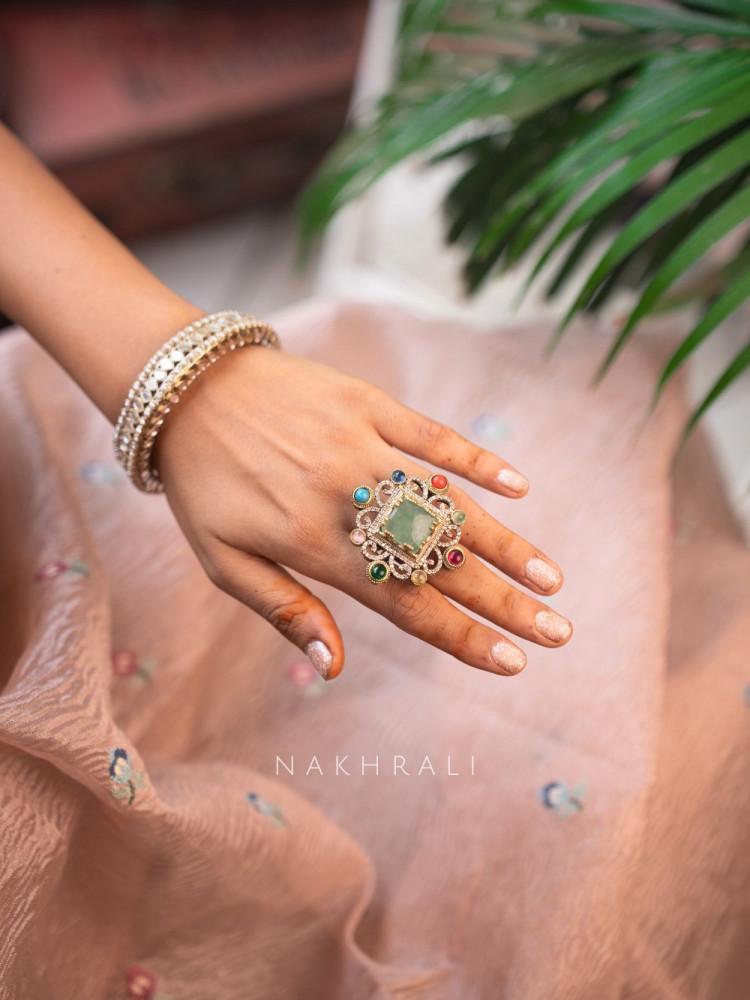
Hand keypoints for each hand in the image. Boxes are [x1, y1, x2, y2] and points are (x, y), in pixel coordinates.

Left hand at [156, 346, 572, 679]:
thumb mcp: (222, 561)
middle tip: (558, 630)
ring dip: (505, 542)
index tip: (512, 662)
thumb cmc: (202, 484)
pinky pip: (432, 434)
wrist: (186, 388)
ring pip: (448, 503)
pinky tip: (518, 486)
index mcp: (313, 545)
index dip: (461, 636)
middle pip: (441, 562)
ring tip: (551, 577)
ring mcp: (363, 448)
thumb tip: (334, 666)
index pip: (405, 604)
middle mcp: (348, 501)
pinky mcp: (368, 404)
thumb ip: (282, 611)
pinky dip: (475, 460)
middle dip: (505, 603)